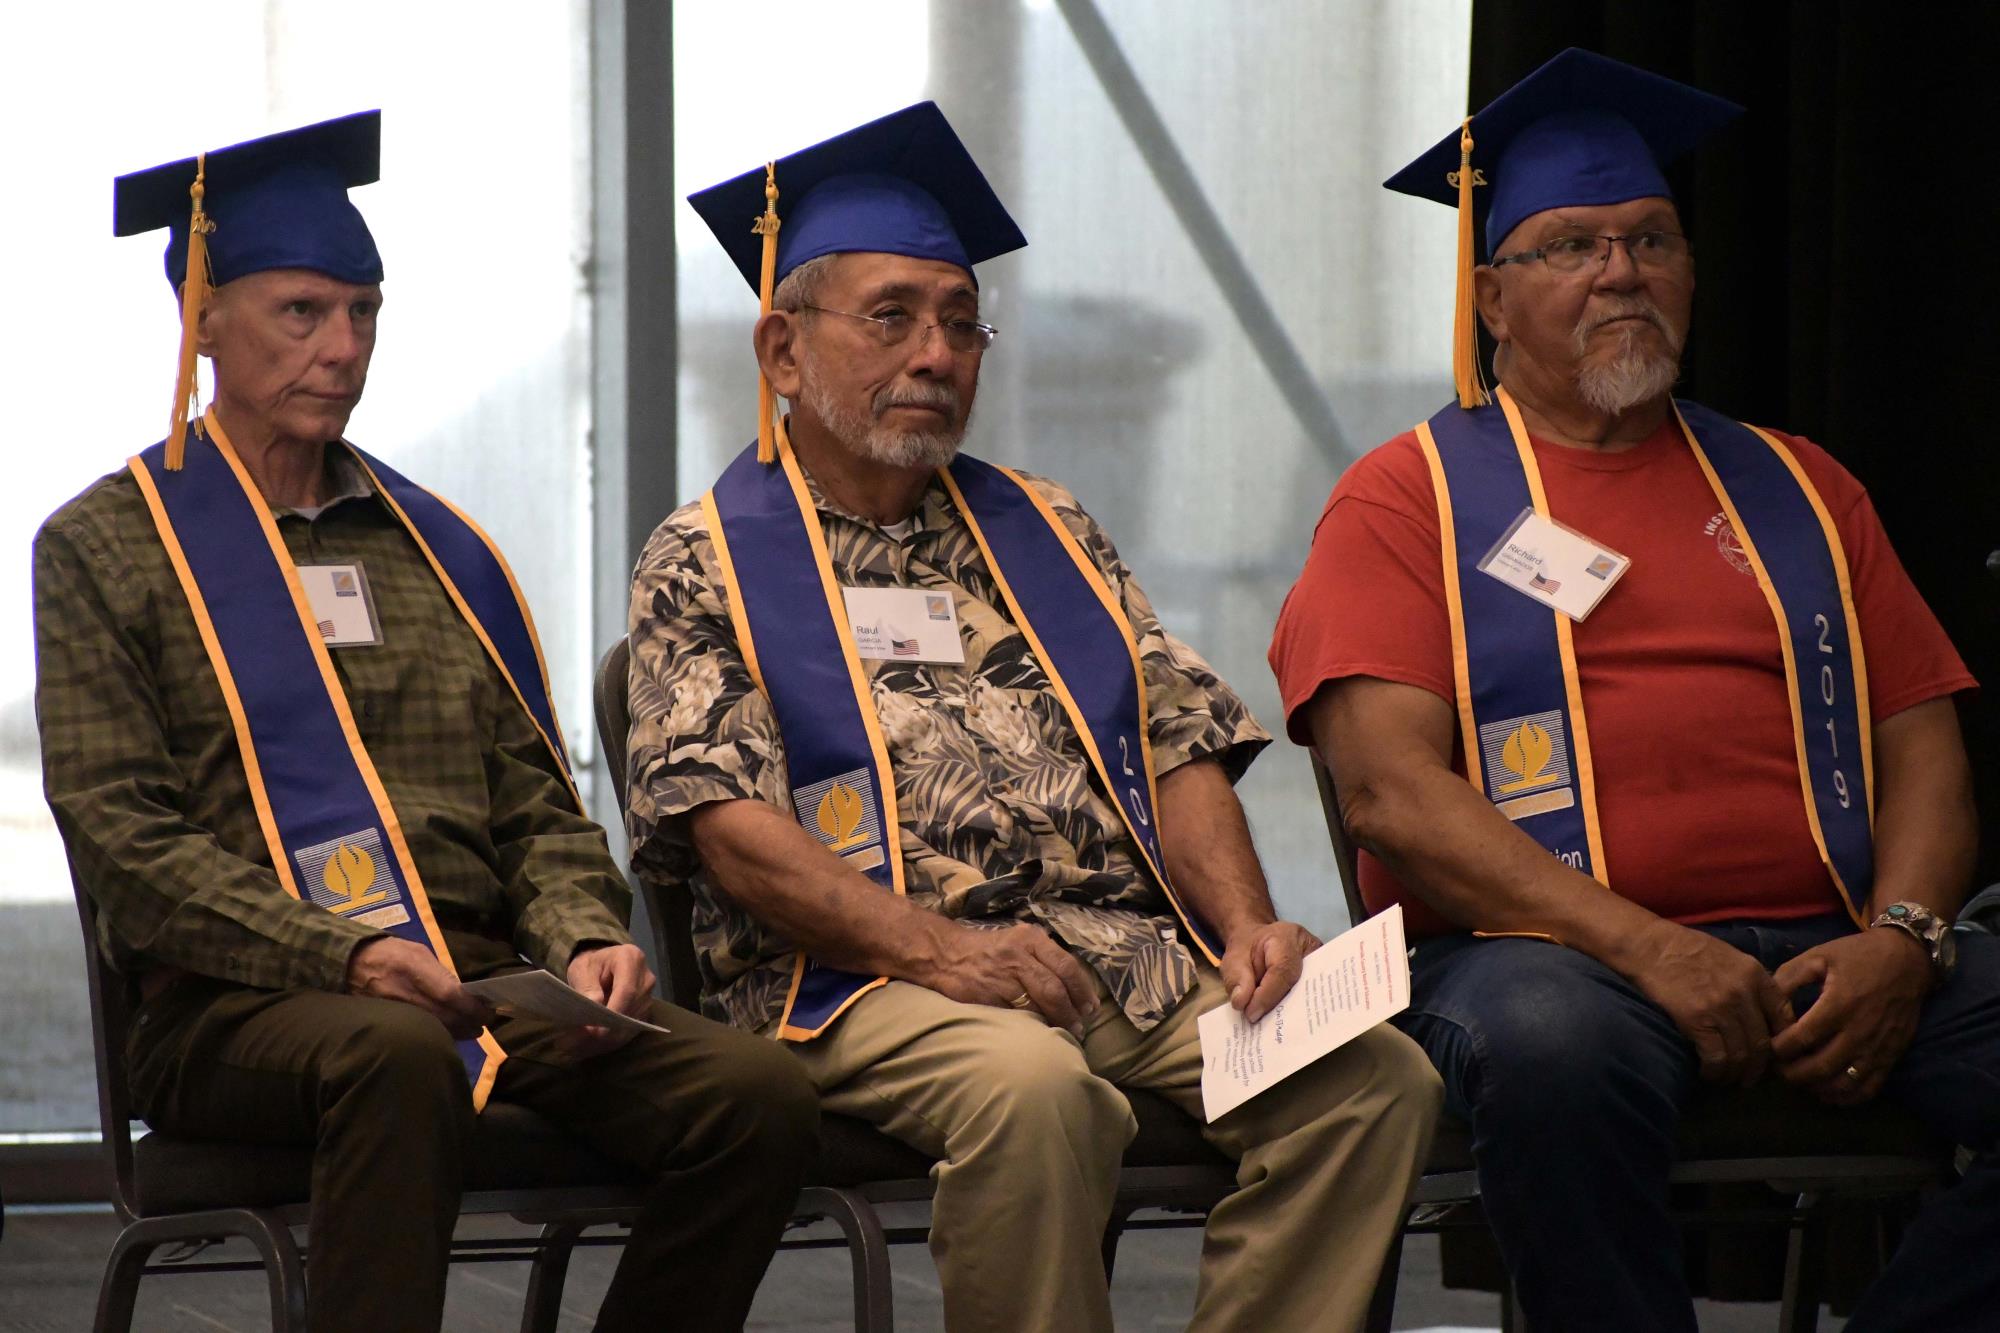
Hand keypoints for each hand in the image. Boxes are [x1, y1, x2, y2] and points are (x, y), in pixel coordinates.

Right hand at [345, 936, 495, 1039]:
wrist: (350, 962)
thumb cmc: (390, 952)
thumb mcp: (418, 952)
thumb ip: (440, 973)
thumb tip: (463, 993)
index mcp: (413, 968)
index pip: (450, 994)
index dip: (471, 1007)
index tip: (487, 1011)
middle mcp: (403, 992)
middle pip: (444, 1017)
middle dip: (468, 1024)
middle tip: (482, 1026)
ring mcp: (392, 1010)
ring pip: (431, 1029)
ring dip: (455, 1032)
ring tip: (470, 1031)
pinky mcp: (385, 1021)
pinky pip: (416, 1031)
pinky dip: (435, 1034)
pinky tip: (446, 1033)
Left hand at [563, 943, 658, 1059]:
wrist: (603, 965)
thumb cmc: (592, 964)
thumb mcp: (583, 969)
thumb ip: (588, 985)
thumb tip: (595, 1005)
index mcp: (631, 960)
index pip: (627, 991)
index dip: (613, 1012)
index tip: (594, 1030)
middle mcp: (646, 980)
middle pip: (630, 1011)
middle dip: (604, 1031)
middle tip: (573, 1043)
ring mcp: (648, 998)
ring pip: (630, 1026)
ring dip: (604, 1041)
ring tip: (574, 1047)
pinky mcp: (644, 1013)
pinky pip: (629, 1033)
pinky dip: (608, 1043)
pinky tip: (587, 1048)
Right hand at [921, 923, 1098, 1037]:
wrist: (946, 954)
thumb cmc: (991, 950)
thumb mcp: (1020, 941)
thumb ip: (1046, 957)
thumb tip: (1077, 988)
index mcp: (1031, 939)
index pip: (1066, 966)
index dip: (1082, 990)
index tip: (1091, 1008)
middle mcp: (1017, 955)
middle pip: (1054, 988)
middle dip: (1071, 1011)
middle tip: (1080, 1027)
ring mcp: (1000, 976)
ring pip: (1037, 1004)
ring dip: (1054, 1022)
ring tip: (1064, 1032)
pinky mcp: (986, 995)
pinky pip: (1016, 1015)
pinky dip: (1031, 1026)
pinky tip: (1039, 1032)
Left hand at [1220, 921, 1320, 1023]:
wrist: (1258, 942)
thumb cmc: (1247, 949)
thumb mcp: (1233, 958)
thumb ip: (1236, 978)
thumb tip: (1243, 1004)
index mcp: (1287, 938)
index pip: (1282, 970)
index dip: (1267, 996)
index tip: (1251, 1014)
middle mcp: (1310, 950)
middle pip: (1302, 986)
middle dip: (1283, 1010)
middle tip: (1265, 1030)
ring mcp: (1319, 965)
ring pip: (1309, 994)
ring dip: (1292, 1014)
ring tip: (1273, 1032)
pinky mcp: (1319, 979)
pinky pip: (1309, 998)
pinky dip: (1295, 1012)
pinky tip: (1281, 1026)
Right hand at [1621, 922, 1794, 1085]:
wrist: (1649, 946)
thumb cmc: (1686, 948)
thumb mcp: (1731, 957)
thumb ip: (1751, 982)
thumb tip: (1763, 1011)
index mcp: (1756, 975)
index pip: (1784, 1018)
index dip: (1780, 1042)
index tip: (1770, 1054)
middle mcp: (1744, 993)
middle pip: (1762, 1044)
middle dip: (1757, 1068)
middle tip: (1749, 1077)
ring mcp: (1721, 1008)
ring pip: (1741, 1055)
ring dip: (1735, 1074)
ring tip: (1727, 1079)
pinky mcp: (1697, 1021)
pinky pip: (1716, 1058)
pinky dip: (1715, 1072)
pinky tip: (1709, 1074)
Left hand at [1770, 929, 1928, 1104]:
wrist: (1908, 960)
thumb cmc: (1858, 956)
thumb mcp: (1819, 956)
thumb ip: (1788, 978)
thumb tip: (1765, 1003)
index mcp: (1838, 1005)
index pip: (1801, 1039)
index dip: (1778, 1049)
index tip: (1766, 1048)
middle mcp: (1859, 1032)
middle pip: (1819, 1068)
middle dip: (1792, 1074)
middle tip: (1777, 1070)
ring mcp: (1878, 1048)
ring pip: (1843, 1084)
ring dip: (1816, 1088)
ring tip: (1799, 1080)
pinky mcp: (1891, 1056)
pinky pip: (1869, 1088)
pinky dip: (1846, 1097)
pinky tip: (1828, 1092)